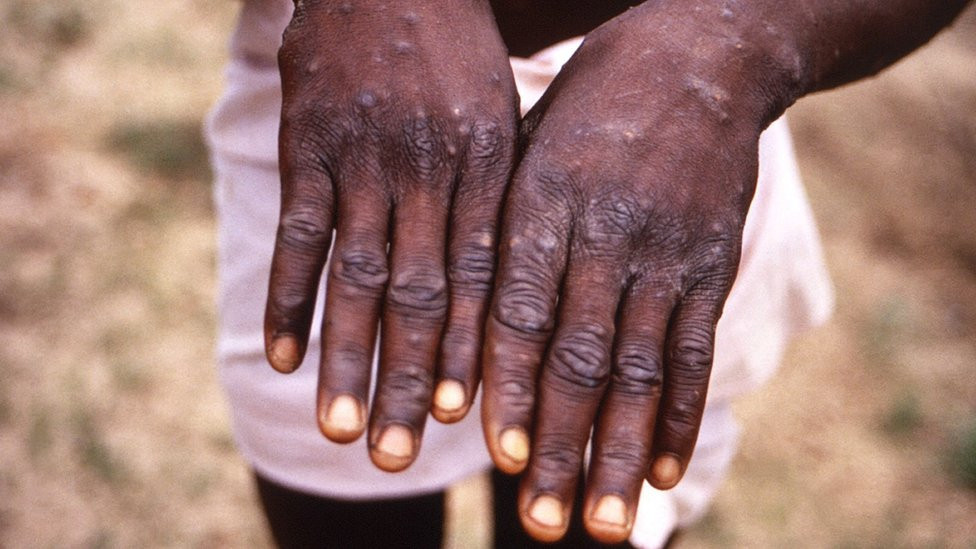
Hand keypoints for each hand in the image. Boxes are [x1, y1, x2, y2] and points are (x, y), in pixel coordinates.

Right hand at [264, 0, 517, 470]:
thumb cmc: (456, 55)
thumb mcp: (501, 115)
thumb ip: (498, 198)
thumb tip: (505, 289)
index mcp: (486, 165)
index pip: (483, 277)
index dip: (474, 351)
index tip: (469, 420)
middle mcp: (428, 169)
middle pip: (421, 293)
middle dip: (412, 378)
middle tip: (403, 454)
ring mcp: (364, 157)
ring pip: (357, 276)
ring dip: (347, 358)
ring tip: (343, 428)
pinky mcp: (308, 143)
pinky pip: (299, 233)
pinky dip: (288, 298)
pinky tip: (280, 356)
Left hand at [481, 3, 792, 541]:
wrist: (701, 54)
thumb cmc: (591, 104)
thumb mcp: (529, 143)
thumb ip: (502, 227)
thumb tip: (463, 323)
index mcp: (543, 200)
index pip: (519, 309)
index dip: (509, 386)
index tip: (497, 456)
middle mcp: (605, 232)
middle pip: (578, 356)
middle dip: (559, 445)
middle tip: (543, 524)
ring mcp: (665, 251)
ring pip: (639, 368)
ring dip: (617, 451)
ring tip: (601, 523)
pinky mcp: (710, 262)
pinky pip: (694, 348)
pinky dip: (679, 413)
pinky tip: (661, 468)